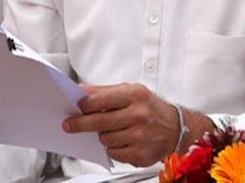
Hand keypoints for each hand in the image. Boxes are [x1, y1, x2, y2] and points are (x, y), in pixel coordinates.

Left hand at [62, 83, 178, 166]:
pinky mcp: (141, 154)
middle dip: (80, 124)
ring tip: (111, 130)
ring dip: (102, 136)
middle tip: (68, 125)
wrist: (176, 127)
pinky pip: (114, 153)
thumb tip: (80, 91)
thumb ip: (103, 91)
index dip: (84, 105)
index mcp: (134, 95)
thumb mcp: (130, 90)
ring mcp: (140, 136)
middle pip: (99, 122)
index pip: (99, 100)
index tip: (76, 107)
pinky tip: (120, 141)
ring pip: (104, 139)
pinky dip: (112, 148)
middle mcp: (138, 115)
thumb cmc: (150, 107)